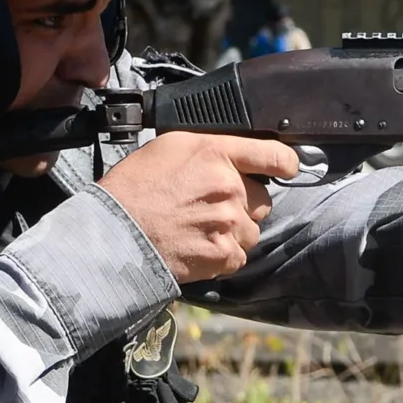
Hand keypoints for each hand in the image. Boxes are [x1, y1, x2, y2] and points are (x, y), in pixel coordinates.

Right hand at [98, 132, 300, 282]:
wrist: (115, 233)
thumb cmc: (134, 188)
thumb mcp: (169, 147)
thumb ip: (209, 149)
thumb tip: (234, 156)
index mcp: (216, 154)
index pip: (275, 155)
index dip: (286, 164)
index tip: (287, 169)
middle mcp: (229, 186)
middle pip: (263, 199)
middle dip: (244, 204)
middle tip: (210, 208)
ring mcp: (228, 222)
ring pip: (252, 229)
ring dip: (234, 232)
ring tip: (200, 229)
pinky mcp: (224, 254)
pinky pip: (239, 255)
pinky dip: (223, 255)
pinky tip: (198, 246)